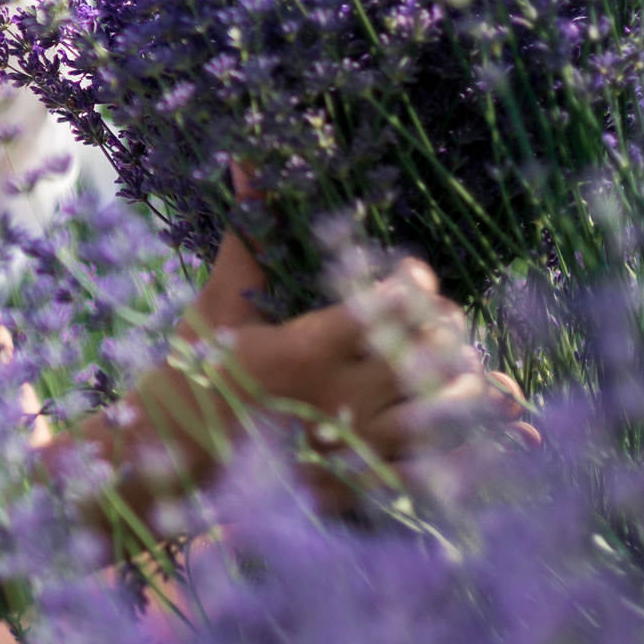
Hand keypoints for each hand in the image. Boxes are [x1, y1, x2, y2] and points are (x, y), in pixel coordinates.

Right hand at [187, 233, 471, 461]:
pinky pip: (435, 467)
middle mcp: (336, 401)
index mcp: (303, 351)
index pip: (388, 308)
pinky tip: (467, 426)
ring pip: (443, 412)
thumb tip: (246, 160)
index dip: (414, 284)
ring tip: (453, 363)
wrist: (176, 451)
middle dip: (442, 327)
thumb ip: (247, 237)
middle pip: (427, 354)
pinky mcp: (360, 483)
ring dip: (461, 382)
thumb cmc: (197, 369)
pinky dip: (463, 447)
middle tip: (433, 316)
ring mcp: (353, 449)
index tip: (409, 274)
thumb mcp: (217, 301)